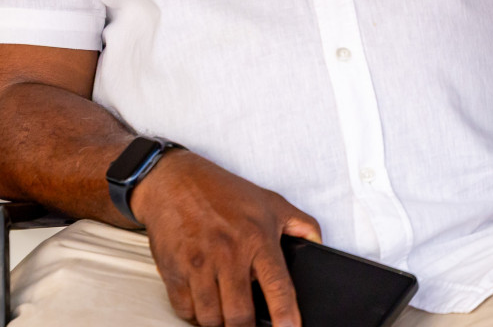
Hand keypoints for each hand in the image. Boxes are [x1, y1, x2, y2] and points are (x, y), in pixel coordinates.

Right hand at [130, 150, 321, 326]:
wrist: (173, 179)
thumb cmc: (221, 191)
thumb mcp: (270, 202)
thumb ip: (301, 225)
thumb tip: (319, 245)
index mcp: (256, 239)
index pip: (278, 287)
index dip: (286, 316)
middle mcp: (228, 253)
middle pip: (240, 315)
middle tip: (250, 326)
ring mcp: (199, 264)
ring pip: (212, 318)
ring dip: (220, 324)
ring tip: (227, 317)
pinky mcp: (174, 270)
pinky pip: (185, 310)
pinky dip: (195, 316)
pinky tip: (204, 306)